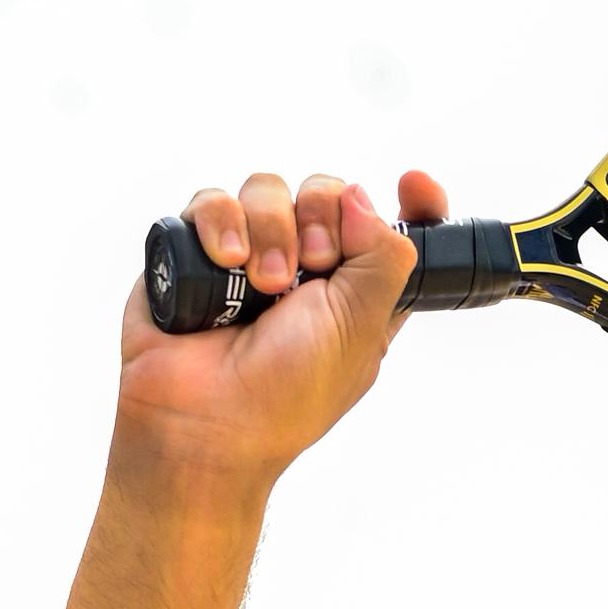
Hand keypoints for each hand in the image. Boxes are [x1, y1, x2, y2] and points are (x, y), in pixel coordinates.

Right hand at [107, 163, 448, 499]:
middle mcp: (304, 270)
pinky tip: (226, 263)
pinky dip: (220, 224)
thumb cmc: (285, 396)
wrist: (205, 424)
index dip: (413, 203)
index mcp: (356, 292)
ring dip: (270, 229)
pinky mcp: (195, 251)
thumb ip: (382, 254)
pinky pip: (213, 201)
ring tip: (262, 284)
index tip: (412, 184)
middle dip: (322, 219)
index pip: (394, 229)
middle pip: (326, 192)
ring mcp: (247, 256)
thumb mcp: (361, 327)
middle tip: (311, 269)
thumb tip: (360, 196)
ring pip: (267, 189)